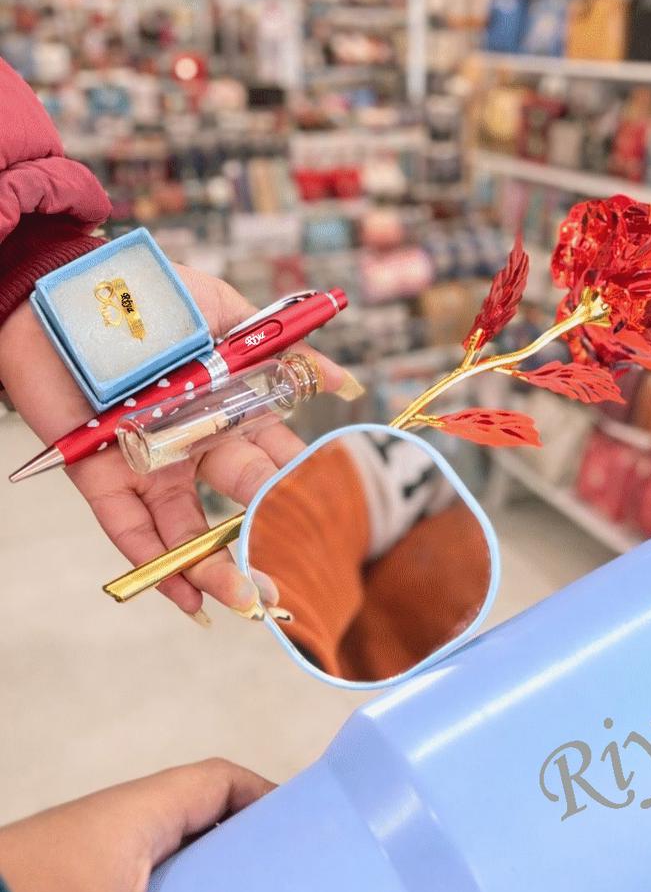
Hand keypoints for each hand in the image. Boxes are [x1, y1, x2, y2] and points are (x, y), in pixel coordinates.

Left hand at [0, 268, 348, 619]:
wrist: (64, 289)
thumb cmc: (149, 294)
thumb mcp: (226, 313)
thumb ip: (282, 350)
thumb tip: (345, 380)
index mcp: (226, 410)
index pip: (275, 461)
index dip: (301, 492)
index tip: (332, 522)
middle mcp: (191, 445)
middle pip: (238, 504)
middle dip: (268, 541)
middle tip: (294, 578)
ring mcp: (147, 464)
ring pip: (187, 529)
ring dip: (216, 570)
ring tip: (247, 602)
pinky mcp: (99, 476)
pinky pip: (128, 529)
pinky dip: (154, 566)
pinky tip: (187, 600)